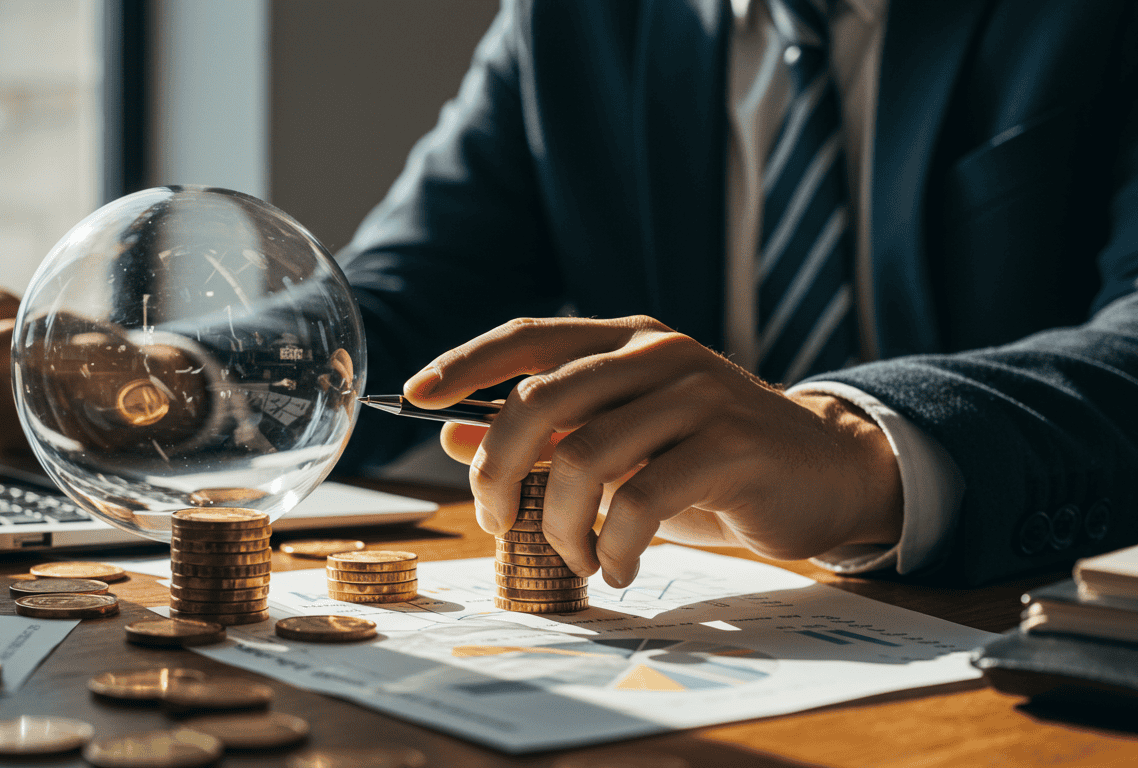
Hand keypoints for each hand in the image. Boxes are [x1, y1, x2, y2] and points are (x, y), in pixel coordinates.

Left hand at [403, 316, 902, 586]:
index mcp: (625, 341)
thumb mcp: (620, 445)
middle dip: (499, 469)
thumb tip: (451, 436)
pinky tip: (620, 568)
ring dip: (560, 526)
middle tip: (494, 520)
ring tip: (577, 560)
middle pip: (540, 400)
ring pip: (585, 458)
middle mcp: (657, 354)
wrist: (822, 472)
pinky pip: (641, 502)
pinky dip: (615, 547)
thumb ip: (546, 437)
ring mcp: (697, 394)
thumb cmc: (706, 461)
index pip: (528, 336)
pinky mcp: (731, 446)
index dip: (466, 362)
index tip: (415, 395)